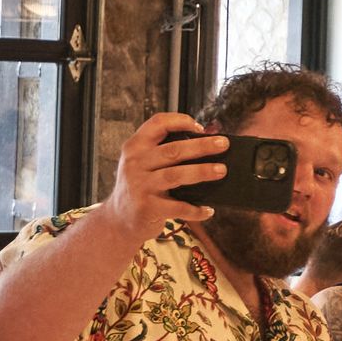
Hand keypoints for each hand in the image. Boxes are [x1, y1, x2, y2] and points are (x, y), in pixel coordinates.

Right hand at [101, 113, 230, 239]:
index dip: (180, 121)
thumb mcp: (142, 163)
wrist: (118, 219)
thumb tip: (206, 142)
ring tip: (222, 170)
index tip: (200, 127)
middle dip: (201, 146)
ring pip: (176, 175)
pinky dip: (195, 209)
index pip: (157, 123)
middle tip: (224, 144)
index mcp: (135, 147)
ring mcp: (141, 186)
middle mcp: (135, 163)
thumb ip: (164, 151)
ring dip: (202, 171)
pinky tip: (208, 209)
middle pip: (173, 150)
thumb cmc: (140, 186)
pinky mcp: (148, 208)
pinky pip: (178, 207)